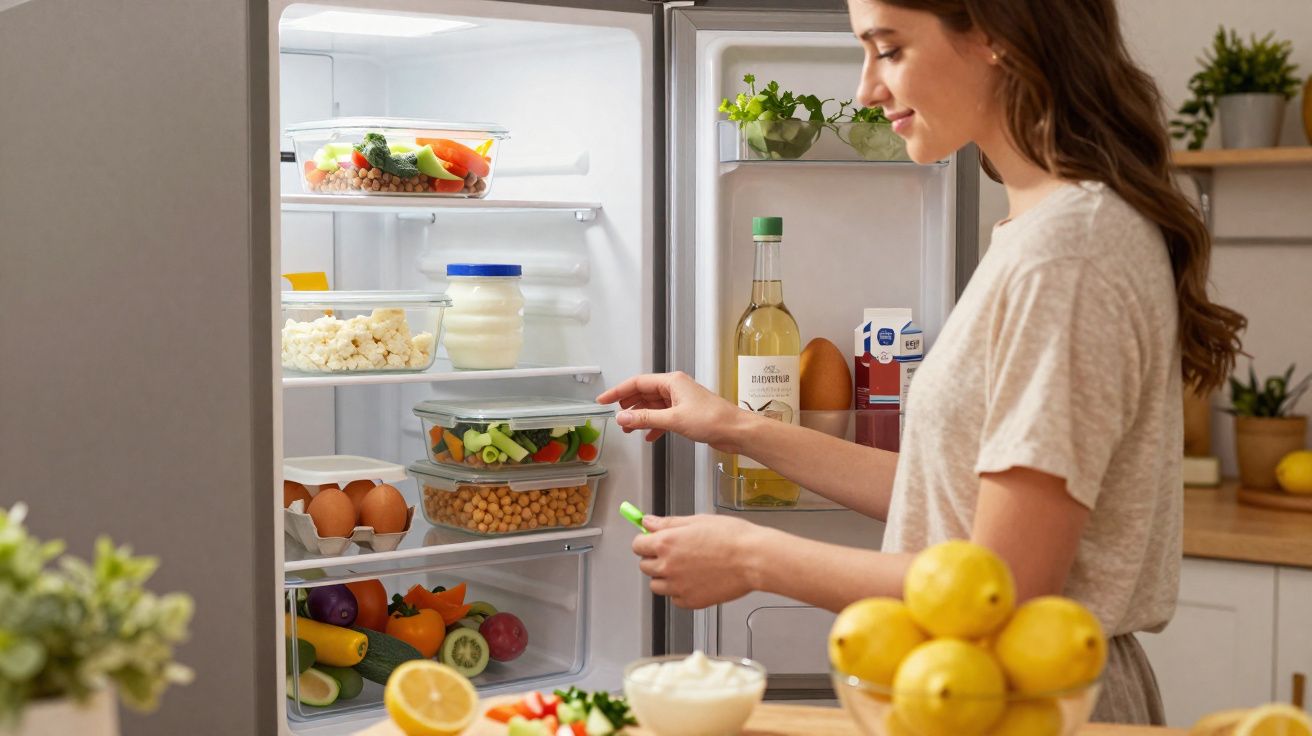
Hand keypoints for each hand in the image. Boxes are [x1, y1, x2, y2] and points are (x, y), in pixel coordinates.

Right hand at [596, 372, 750, 452]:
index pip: (637, 383)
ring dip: (640, 417)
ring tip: (629, 429)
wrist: (735, 431)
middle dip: (628, 406)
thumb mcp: (673, 419)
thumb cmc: (712, 419)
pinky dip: (654, 425)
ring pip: (653, 407)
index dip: (618, 391)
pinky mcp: (686, 414)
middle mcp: (675, 388)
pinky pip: (663, 417)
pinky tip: (649, 436)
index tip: (603, 400)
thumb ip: (645, 418)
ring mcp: (681, 401)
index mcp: (672, 382)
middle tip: (615, 417)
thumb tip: (622, 417)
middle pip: (644, 394)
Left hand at [631, 515, 770, 608]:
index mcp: (666, 543)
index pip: (637, 545)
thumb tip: (648, 522)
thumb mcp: (697, 520)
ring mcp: (678, 587)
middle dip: (655, 558)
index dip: (645, 541)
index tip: (652, 540)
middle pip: (645, 566)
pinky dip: (680, 591)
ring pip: (657, 585)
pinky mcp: (691, 602)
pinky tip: (696, 580)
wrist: (753, 559)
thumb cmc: (732, 537)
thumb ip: (668, 523)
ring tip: (686, 568)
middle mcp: (667, 567)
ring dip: (665, 577)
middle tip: (674, 552)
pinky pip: (675, 599)